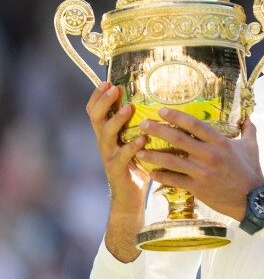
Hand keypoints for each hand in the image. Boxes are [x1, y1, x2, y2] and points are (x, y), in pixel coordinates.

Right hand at [86, 82, 149, 212]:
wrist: (130, 196)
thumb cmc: (138, 164)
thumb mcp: (135, 141)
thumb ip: (139, 124)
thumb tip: (155, 101)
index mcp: (108, 133)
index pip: (95, 111)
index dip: (97, 96)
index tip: (107, 82)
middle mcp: (104, 142)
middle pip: (96, 118)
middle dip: (103, 101)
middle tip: (113, 88)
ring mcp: (109, 156)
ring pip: (106, 134)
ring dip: (117, 120)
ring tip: (128, 108)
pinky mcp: (117, 170)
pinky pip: (122, 156)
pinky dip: (131, 146)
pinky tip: (142, 139)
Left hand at [136, 108, 263, 221]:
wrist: (252, 200)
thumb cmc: (251, 171)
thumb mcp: (252, 147)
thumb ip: (248, 130)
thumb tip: (248, 118)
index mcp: (220, 142)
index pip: (194, 125)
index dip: (177, 116)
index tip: (161, 110)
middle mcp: (209, 155)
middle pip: (178, 139)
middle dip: (158, 130)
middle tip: (143, 124)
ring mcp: (201, 172)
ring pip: (171, 161)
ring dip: (153, 155)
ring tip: (138, 151)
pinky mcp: (197, 188)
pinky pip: (174, 180)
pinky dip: (161, 176)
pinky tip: (151, 173)